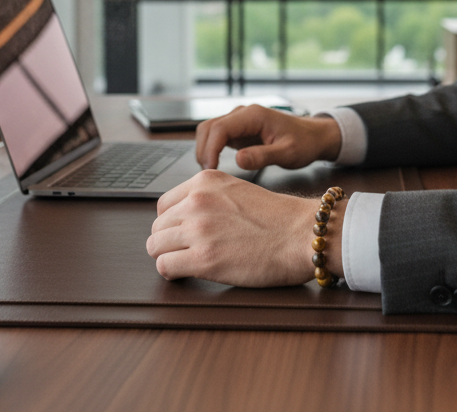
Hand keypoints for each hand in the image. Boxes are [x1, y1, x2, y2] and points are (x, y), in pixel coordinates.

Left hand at [147, 170, 344, 286]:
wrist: (302, 234)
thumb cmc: (280, 218)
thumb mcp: (237, 191)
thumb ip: (210, 198)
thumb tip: (186, 217)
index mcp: (205, 181)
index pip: (164, 204)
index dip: (172, 223)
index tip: (181, 234)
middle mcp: (197, 201)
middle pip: (158, 226)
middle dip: (169, 241)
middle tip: (185, 252)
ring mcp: (198, 229)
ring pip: (155, 246)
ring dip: (168, 257)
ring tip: (186, 263)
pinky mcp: (203, 258)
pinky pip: (165, 267)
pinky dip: (172, 273)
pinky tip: (185, 274)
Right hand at [194, 105, 341, 170]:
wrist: (313, 136)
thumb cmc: (304, 143)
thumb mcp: (287, 153)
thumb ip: (263, 156)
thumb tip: (238, 160)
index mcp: (253, 115)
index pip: (220, 128)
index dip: (210, 149)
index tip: (210, 169)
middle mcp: (242, 114)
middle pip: (209, 127)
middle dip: (203, 150)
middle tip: (208, 174)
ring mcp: (239, 121)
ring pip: (209, 131)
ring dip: (204, 150)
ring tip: (211, 171)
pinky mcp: (238, 130)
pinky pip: (216, 137)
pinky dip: (211, 150)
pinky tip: (216, 166)